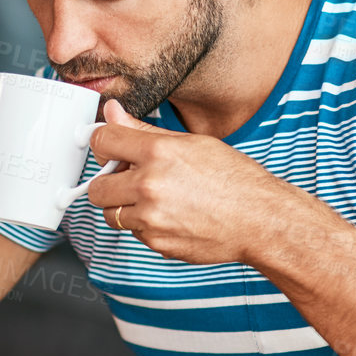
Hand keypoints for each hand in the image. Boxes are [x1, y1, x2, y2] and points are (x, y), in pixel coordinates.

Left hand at [85, 99, 283, 264]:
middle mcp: (149, 186)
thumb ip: (143, 130)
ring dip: (124, 207)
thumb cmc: (233, 180)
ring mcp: (151, 218)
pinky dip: (144, 226)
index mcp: (158, 153)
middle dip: (109, 182)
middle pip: (96, 186)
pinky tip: (170, 216)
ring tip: (153, 199)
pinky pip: (133, 233)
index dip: (103, 144)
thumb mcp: (191, 143)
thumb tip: (113, 112)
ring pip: (110, 214)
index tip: (108, 149)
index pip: (102, 141)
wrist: (259, 220)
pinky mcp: (156, 243)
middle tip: (129, 179)